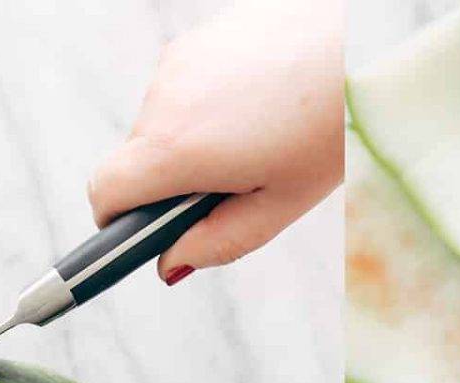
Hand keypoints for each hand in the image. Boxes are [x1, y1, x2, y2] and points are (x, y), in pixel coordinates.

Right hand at [91, 0, 345, 280]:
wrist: (354, 49)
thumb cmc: (325, 134)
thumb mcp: (276, 207)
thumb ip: (216, 242)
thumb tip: (169, 263)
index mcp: (176, 150)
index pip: (105, 192)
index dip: (118, 222)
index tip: (145, 235)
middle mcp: (162, 101)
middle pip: (137, 160)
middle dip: (171, 185)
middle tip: (236, 190)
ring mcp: (174, 65)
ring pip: (161, 125)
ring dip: (192, 144)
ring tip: (258, 144)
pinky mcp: (193, 42)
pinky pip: (182, 92)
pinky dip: (205, 110)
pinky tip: (257, 109)